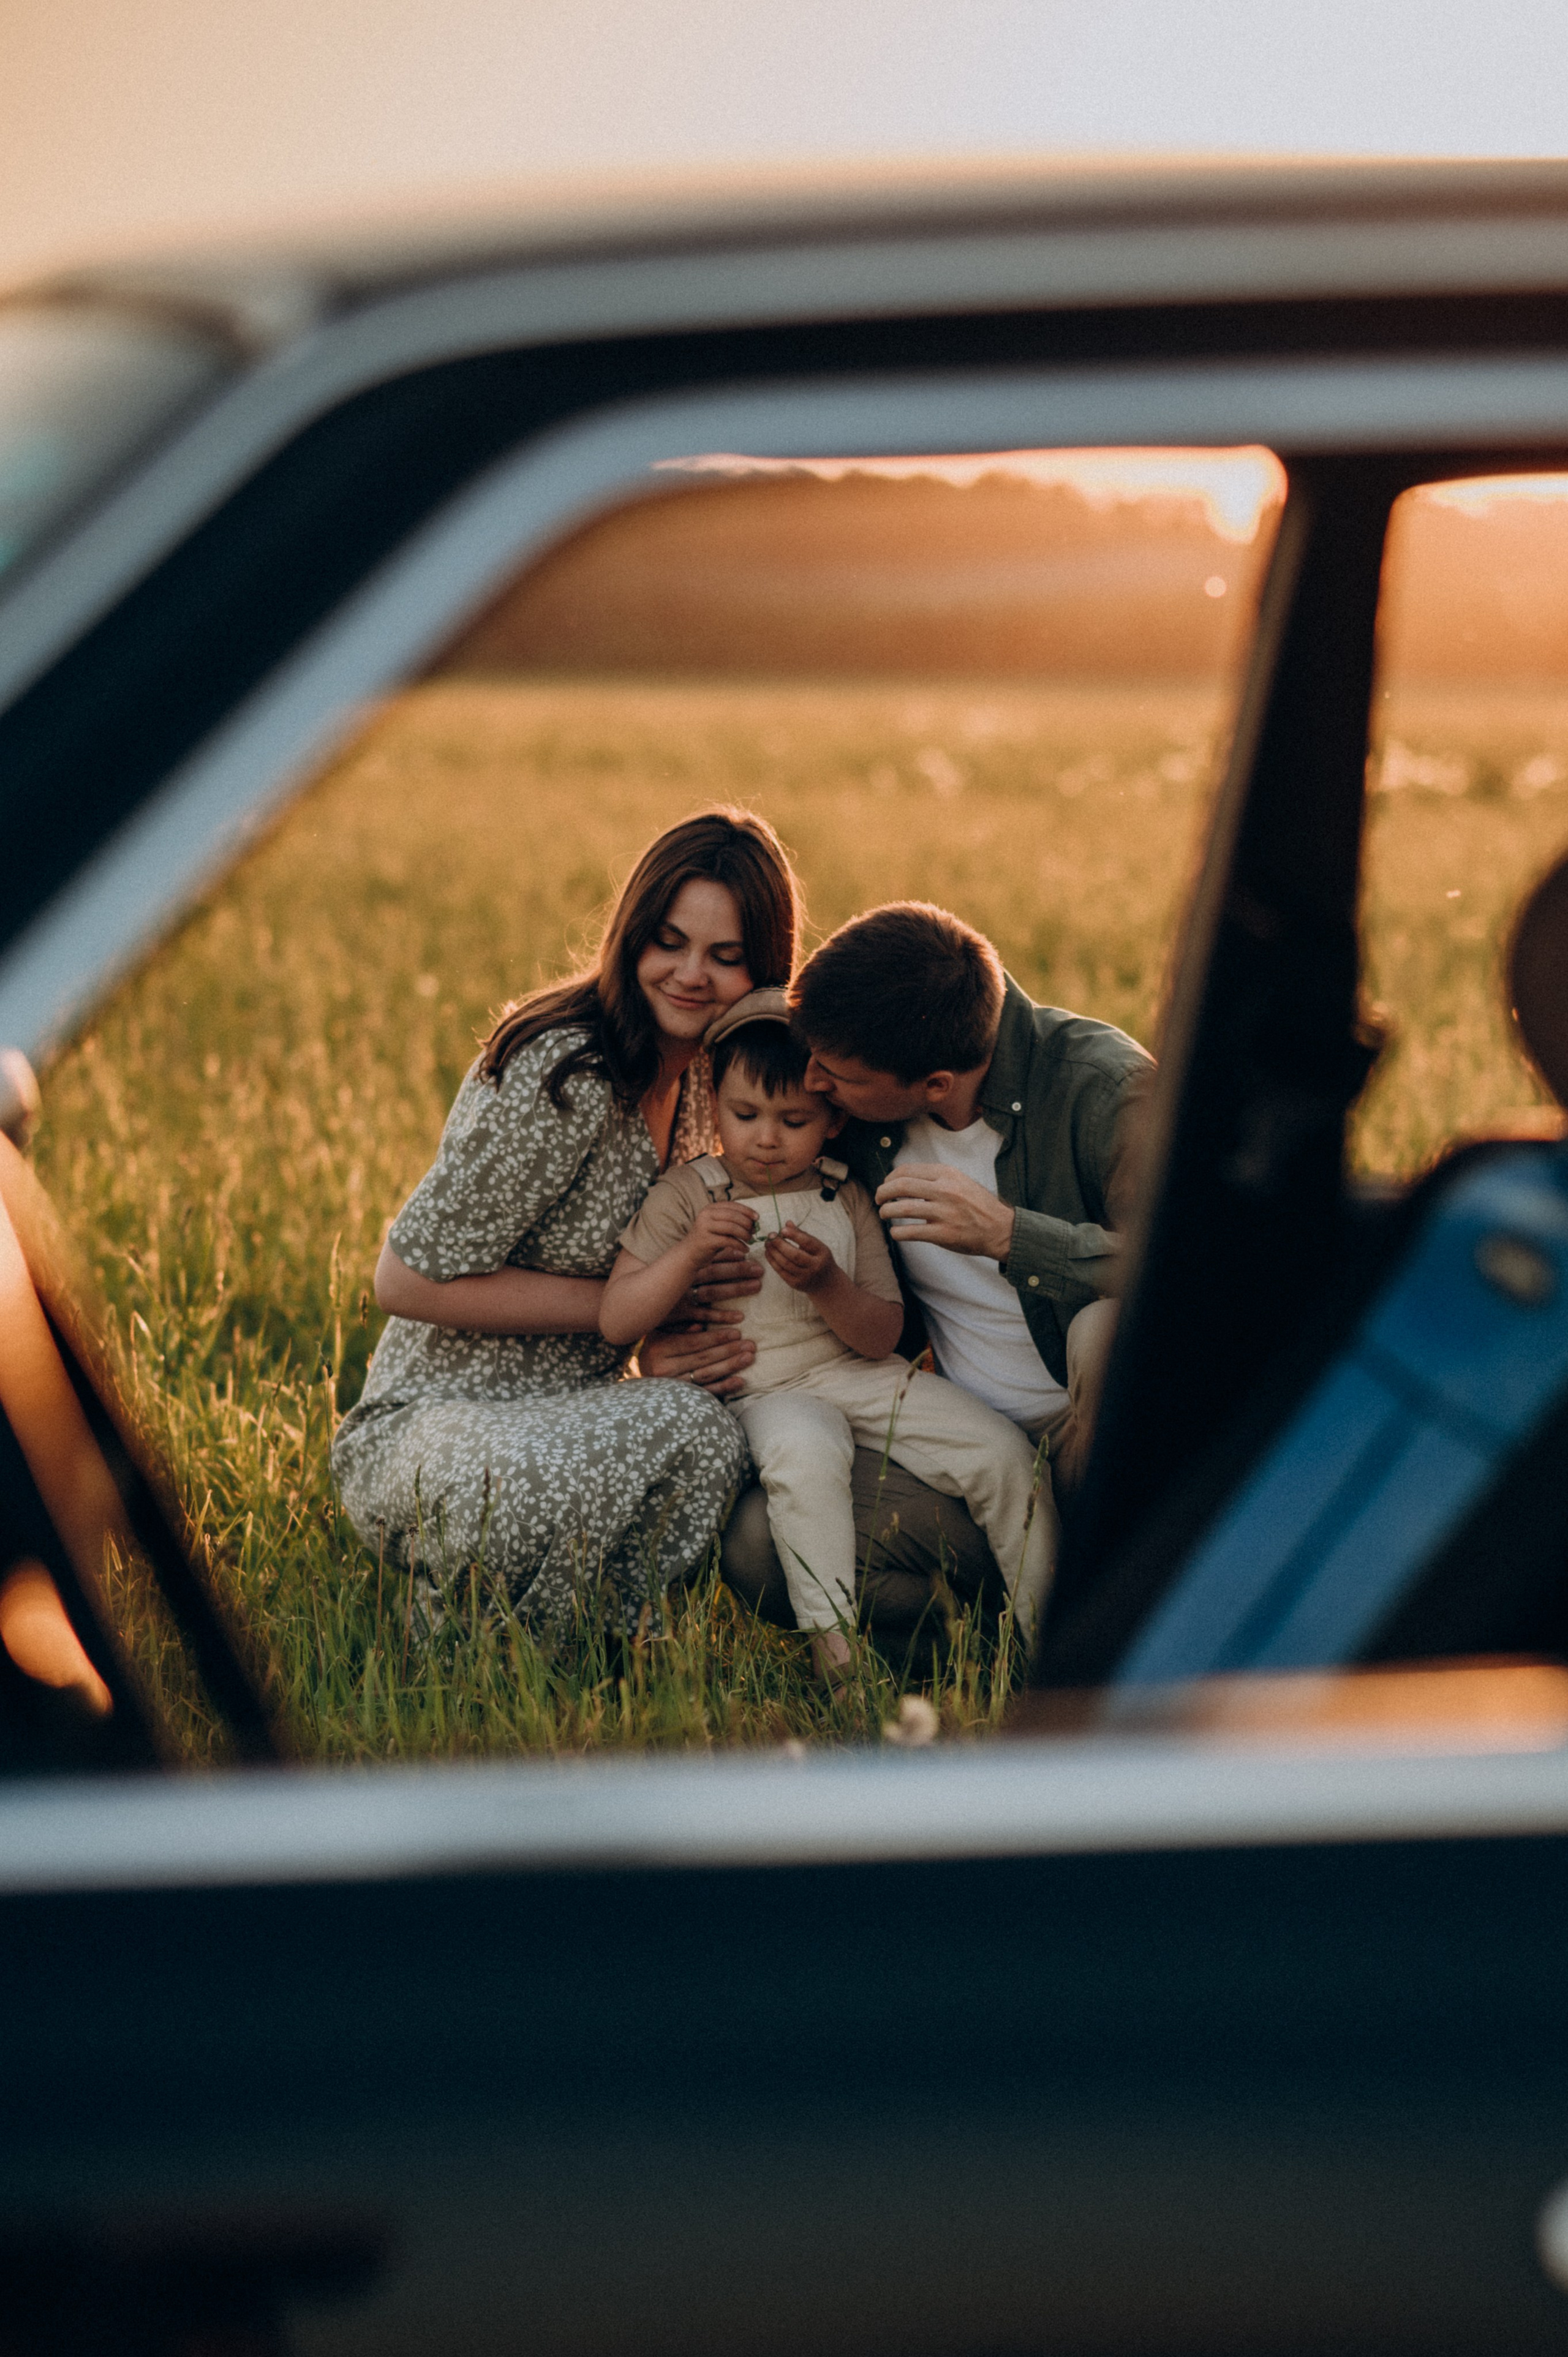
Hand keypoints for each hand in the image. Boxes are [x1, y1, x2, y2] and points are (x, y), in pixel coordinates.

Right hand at [638, 1319, 756, 1396]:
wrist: (639, 1383)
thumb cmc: (654, 1350)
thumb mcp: (661, 1333)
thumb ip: (679, 1327)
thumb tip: (700, 1324)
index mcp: (658, 1349)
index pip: (693, 1343)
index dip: (716, 1337)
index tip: (737, 1332)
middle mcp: (663, 1369)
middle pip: (702, 1359)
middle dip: (729, 1351)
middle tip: (750, 1345)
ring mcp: (672, 1387)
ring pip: (706, 1375)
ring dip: (730, 1367)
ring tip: (749, 1358)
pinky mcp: (681, 1400)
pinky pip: (705, 1393)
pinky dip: (724, 1387)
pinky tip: (740, 1381)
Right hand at [691, 1200, 755, 1258]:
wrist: (689, 1253)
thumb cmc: (708, 1239)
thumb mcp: (718, 1226)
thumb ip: (732, 1221)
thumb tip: (753, 1221)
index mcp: (710, 1208)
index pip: (732, 1205)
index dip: (746, 1210)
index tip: (757, 1218)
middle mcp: (706, 1215)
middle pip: (733, 1216)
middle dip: (747, 1223)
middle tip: (754, 1231)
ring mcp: (705, 1227)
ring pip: (732, 1227)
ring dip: (745, 1234)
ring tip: (750, 1240)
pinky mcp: (706, 1241)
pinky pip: (728, 1241)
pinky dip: (740, 1245)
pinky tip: (745, 1249)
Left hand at [764, 1221, 836, 1293]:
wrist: (826, 1283)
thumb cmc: (819, 1259)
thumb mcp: (816, 1246)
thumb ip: (802, 1235)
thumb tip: (787, 1223)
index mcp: (822, 1253)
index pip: (808, 1243)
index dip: (794, 1235)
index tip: (782, 1229)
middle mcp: (815, 1266)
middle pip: (795, 1255)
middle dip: (780, 1244)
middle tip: (770, 1236)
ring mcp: (805, 1277)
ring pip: (786, 1264)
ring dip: (774, 1253)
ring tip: (767, 1243)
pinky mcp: (796, 1284)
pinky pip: (782, 1272)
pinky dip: (773, 1262)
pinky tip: (768, 1253)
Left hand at [874, 1164, 1015, 1261]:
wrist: (1000, 1228)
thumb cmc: (978, 1205)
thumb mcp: (960, 1181)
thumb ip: (936, 1178)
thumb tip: (904, 1179)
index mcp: (947, 1174)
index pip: (908, 1170)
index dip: (890, 1177)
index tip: (886, 1184)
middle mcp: (945, 1190)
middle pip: (901, 1186)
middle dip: (883, 1192)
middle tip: (878, 1199)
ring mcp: (944, 1212)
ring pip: (903, 1208)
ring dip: (887, 1211)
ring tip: (884, 1213)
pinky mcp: (943, 1234)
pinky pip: (911, 1232)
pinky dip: (898, 1232)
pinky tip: (896, 1232)